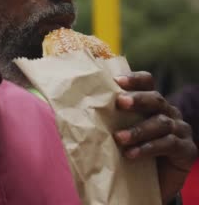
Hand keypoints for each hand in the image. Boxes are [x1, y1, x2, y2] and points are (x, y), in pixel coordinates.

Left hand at [114, 72, 197, 203]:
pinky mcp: (187, 150)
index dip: (135, 80)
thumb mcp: (120, 133)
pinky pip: (169, 144)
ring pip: (162, 123)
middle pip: (156, 99)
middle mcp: (168, 113)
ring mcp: (180, 130)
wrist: (155, 183)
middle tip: (120, 102)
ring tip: (119, 138)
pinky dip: (149, 148)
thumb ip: (108, 121)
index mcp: (152, 104)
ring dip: (139, 130)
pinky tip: (132, 154)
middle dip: (138, 99)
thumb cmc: (131, 152)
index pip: (147, 83)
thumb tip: (76, 110)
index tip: (116, 81)